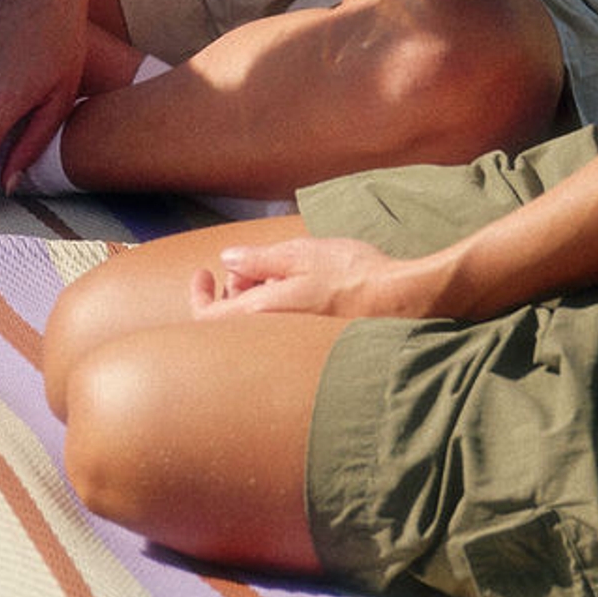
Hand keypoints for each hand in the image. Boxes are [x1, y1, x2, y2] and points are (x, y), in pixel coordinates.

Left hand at [187, 230, 451, 322]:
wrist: (398, 300)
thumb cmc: (351, 275)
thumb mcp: (299, 254)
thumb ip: (259, 260)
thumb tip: (226, 261)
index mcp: (263, 314)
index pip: (209, 319)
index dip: (198, 296)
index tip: (202, 273)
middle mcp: (274, 335)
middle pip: (231, 322)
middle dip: (231, 290)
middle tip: (248, 267)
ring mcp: (292, 341)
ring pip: (256, 324)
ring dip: (253, 297)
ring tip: (274, 272)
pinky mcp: (310, 342)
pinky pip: (278, 328)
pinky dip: (274, 307)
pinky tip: (295, 288)